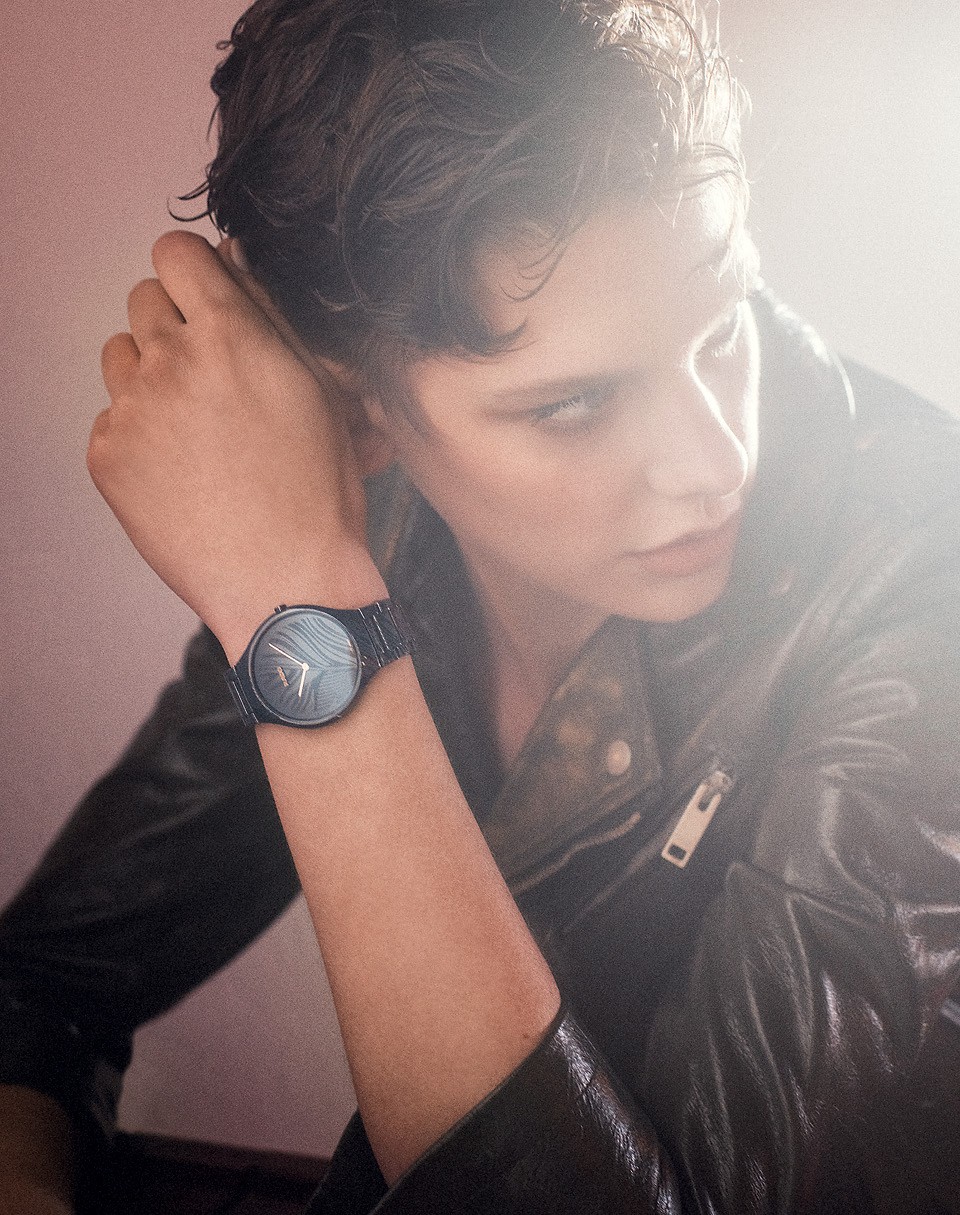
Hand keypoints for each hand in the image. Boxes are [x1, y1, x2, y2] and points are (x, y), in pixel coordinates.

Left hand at [90, 231, 386, 655]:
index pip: (176, 251)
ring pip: (121, 355)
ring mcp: (131, 410)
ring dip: (152, 374)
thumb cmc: (318, 495)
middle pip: (144, 299)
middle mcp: (171, 361)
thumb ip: (271, 316)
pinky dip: (138, 433)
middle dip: (175, 324)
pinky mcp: (107, 457)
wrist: (286, 580)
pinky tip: (181, 470)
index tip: (206, 295)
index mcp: (230, 335)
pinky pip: (111, 417)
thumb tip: (232, 263)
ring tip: (196, 426)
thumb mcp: (318, 392)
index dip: (194, 270)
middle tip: (212, 375)